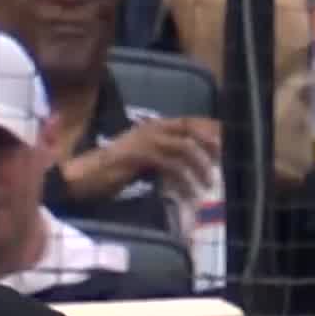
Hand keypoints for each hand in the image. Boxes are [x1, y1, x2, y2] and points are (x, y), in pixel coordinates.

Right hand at [61, 117, 220, 201]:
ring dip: (200, 166)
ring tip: (209, 185)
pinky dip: (184, 181)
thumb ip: (165, 157)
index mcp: (154, 126)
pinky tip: (191, 194)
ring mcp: (145, 140)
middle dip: (211, 142)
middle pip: (190, 128)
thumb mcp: (145, 160)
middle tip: (226, 159)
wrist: (85, 176)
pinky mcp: (140, 156)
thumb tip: (190, 166)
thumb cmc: (113, 172)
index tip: (229, 141)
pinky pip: (171, 166)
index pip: (189, 121)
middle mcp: (151, 128)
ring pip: (184, 147)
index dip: (210, 128)